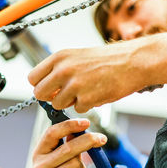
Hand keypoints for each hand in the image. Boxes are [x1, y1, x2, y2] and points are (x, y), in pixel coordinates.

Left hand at [28, 42, 148, 112]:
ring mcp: (74, 85)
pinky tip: (97, 94)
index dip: (40, 85)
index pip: (33, 78)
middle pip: (39, 94)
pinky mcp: (86, 98)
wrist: (133, 61)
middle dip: (50, 97)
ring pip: (57, 104)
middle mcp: (63, 70)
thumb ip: (58, 70)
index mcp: (59, 57)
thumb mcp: (77, 57)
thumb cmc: (107, 60)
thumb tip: (44, 89)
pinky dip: (86, 106)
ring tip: (85, 91)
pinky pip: (77, 109)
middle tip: (64, 95)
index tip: (50, 88)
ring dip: (69, 102)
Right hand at [32, 119, 106, 167]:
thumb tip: (78, 130)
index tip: (86, 122)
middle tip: (101, 139)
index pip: (52, 133)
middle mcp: (38, 167)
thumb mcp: (62, 160)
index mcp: (39, 154)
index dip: (69, 125)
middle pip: (68, 148)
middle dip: (88, 141)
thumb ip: (68, 145)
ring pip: (76, 165)